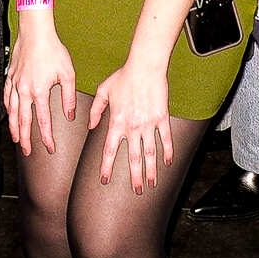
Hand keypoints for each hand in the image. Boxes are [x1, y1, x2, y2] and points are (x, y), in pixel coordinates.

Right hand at [3, 22, 75, 156]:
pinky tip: (8, 112)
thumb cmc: (52, 49)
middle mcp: (25, 90)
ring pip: (11, 111)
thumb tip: (70, 114)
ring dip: (13, 127)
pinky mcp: (10, 76)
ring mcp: (15, 84)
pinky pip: (6, 96)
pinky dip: (6, 107)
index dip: (46, 138)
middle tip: (27, 151)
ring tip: (15, 138)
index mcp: (40, 91)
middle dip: (25, 138)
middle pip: (23, 121)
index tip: (50, 147)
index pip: (43, 121)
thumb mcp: (67, 74)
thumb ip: (68, 97)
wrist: (35, 32)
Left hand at [86, 61, 173, 191]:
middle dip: (134, 177)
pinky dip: (168, 152)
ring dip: (151, 170)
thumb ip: (95, 110)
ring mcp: (148, 123)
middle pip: (133, 158)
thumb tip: (90, 125)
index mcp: (117, 122)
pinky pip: (165, 138)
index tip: (105, 179)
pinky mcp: (162, 118)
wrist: (145, 67)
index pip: (110, 150)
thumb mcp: (103, 91)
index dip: (107, 166)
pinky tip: (167, 162)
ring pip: (150, 153)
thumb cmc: (123, 76)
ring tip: (151, 183)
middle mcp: (132, 126)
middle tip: (136, 190)